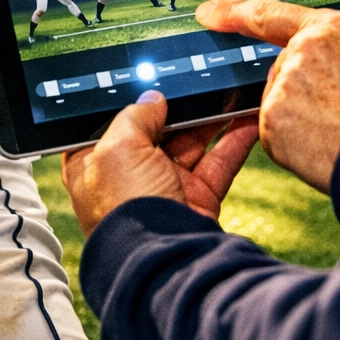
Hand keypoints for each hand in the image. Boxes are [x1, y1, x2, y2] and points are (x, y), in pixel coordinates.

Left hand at [62, 91, 258, 235]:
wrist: (164, 262)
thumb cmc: (126, 207)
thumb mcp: (117, 148)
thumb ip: (134, 115)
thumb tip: (152, 98)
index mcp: (93, 163)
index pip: (111, 123)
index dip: (131, 100)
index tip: (151, 77)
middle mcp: (128, 175)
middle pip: (156, 129)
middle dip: (178, 105)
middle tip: (198, 79)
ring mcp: (164, 187)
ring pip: (191, 142)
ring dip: (210, 117)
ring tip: (228, 89)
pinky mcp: (196, 198)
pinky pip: (217, 162)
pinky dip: (233, 139)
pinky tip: (246, 116)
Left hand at [195, 0, 339, 192]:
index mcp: (332, 28)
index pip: (272, 15)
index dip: (235, 13)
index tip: (207, 14)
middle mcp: (301, 51)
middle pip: (284, 72)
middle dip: (304, 93)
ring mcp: (283, 86)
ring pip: (281, 105)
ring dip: (302, 121)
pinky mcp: (273, 121)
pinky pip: (277, 135)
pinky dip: (295, 147)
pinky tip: (326, 147)